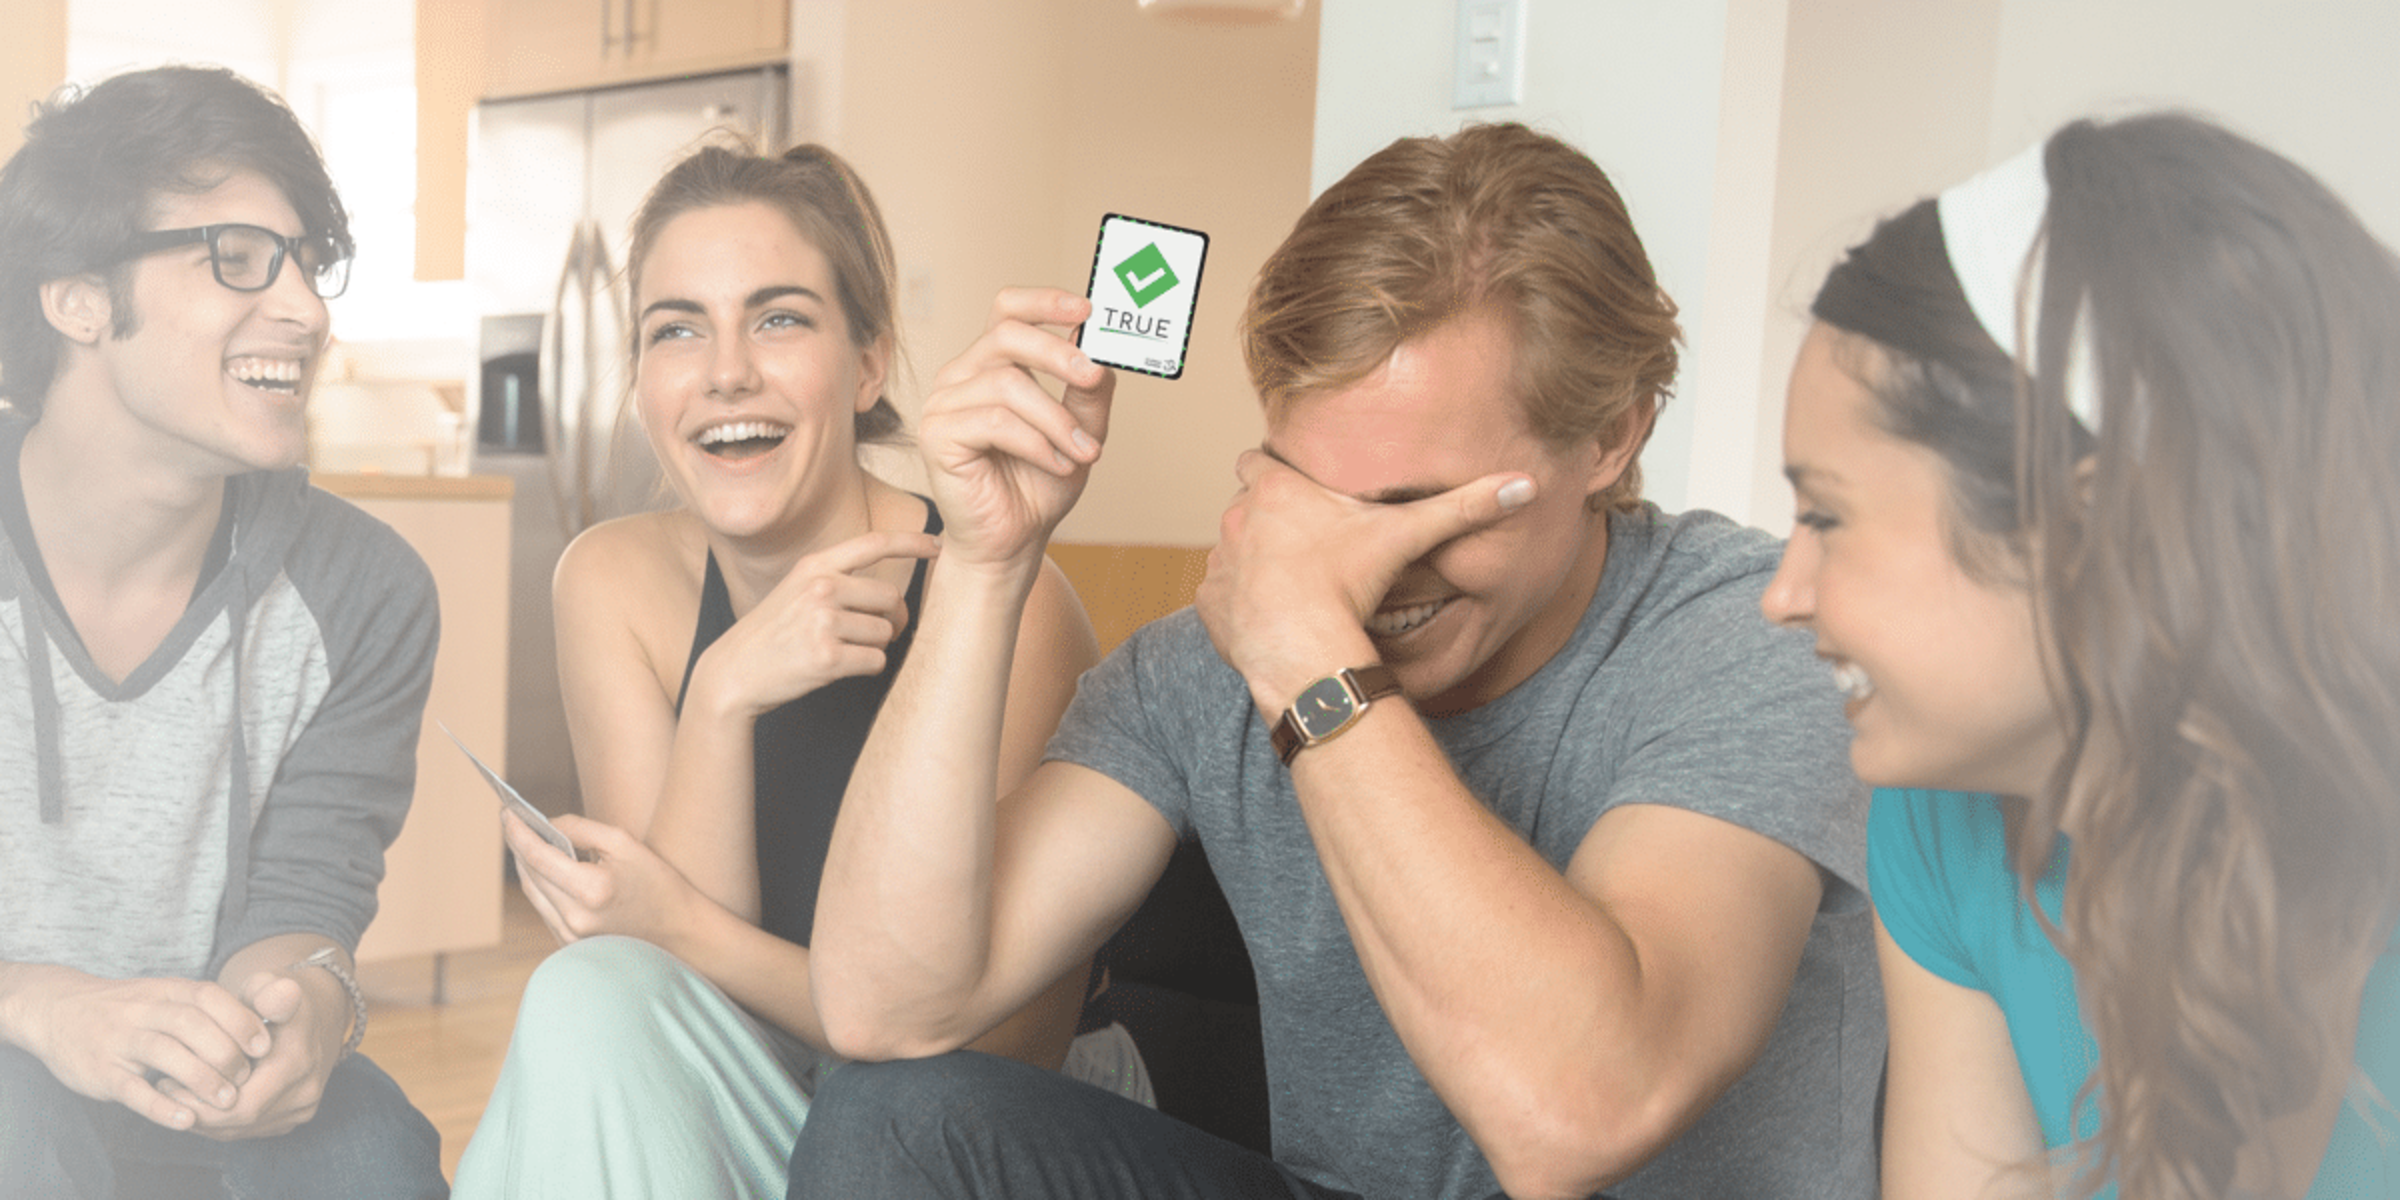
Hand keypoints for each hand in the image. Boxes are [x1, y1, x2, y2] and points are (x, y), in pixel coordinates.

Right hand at [5, 967, 268, 1131]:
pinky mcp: (100, 1072)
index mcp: (166, 990)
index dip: (240, 1020)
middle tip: (247, 1078)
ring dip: (201, 1078)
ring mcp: (119, 1040)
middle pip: (190, 1024)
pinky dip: (161, 1106)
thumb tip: (262, 1029)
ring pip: (164, 1053)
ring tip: (227, 1100)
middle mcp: (143, 1011)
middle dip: (225, 1052)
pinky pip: (131, 1089)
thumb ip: (205, 1009)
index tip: (265, 1045)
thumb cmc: (129, 1008)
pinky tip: (187, 1120)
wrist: (57, 1009)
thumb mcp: (165, 995)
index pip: (208, 997)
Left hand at [164, 968, 346, 1139]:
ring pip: (241, 1130)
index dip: (199, 1099)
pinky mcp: (291, 1118)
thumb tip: (281, 994)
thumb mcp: (268, 986)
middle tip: (164, 1089)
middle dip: (197, 1110)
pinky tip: (197, 1099)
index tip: (166, 1081)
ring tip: (175, 1093)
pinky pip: (248, 1130)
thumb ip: (268, 992)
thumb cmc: (276, 1000)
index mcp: (298, 1060)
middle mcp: (305, 1091)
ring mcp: (300, 1108)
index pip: (243, 1103)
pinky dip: (218, 1120)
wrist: (312, 1017)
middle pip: (239, 1120)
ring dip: (203, 1117)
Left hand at [508, 810, 705, 948]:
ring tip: (525, 840)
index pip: (537, 855)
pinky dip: (540, 885)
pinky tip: (544, 868)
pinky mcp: (570, 945)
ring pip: (532, 893)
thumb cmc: (657, 882)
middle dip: (518, 845)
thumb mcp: (624, 843)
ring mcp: (571, 936)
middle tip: (513, 820)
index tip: (506, 812)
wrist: (678, 929)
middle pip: (529, 874)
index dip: (517, 831)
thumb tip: (545, 825)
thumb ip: (579, 829)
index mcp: (591, 889)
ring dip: (526, 865)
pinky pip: (544, 908)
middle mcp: (575, 917)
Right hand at [694, 528, 940, 718]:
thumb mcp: (796, 591)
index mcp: (815, 566)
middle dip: (892, 621)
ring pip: (886, 633)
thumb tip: (892, 598)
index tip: (939, 545)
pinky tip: (838, 667)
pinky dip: (865, 668)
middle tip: (874, 635)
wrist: (733, 672)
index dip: (912, 543)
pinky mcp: (827, 657)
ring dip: (874, 647)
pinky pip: (876, 661)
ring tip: (842, 650)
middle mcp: (820, 587)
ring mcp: (822, 621)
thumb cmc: (772, 635)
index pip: (874, 543)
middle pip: (891, 599)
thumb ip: (837, 581)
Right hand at [918, 287, 1114, 572]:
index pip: (1007, 309)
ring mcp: (944, 402)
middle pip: (1007, 335)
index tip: (1087, 309)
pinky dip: (1037, 443)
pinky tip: (1056, 465)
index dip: (1044, 301)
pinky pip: (995, 422)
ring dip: (1056, 420)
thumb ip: (1089, 387)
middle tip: (1095, 378)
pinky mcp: (937, 434)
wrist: (1013, 541)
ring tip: (1084, 453)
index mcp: (992, 363)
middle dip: (1058, 354)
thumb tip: (1097, 339)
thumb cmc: (1040, 484)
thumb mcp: (1080, 429)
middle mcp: (962, 374)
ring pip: (1008, 384)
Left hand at [1196, 450, 1534, 711]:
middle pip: (1243, 505)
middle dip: (1266, 521)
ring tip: (1287, 584)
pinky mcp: (1207, 603)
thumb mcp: (1408, 536)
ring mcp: (1218, 561)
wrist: (1304, 648)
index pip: (1257, 459)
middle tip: (1302, 546)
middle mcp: (1236, 518)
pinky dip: (1238, 602)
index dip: (1274, 472)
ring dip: (1250, 562)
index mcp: (1276, 490)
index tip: (1297, 491)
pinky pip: (1219, 594)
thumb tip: (1526, 485)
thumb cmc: (1349, 585)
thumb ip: (1464, 507)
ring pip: (1229, 550)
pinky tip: (1270, 615)